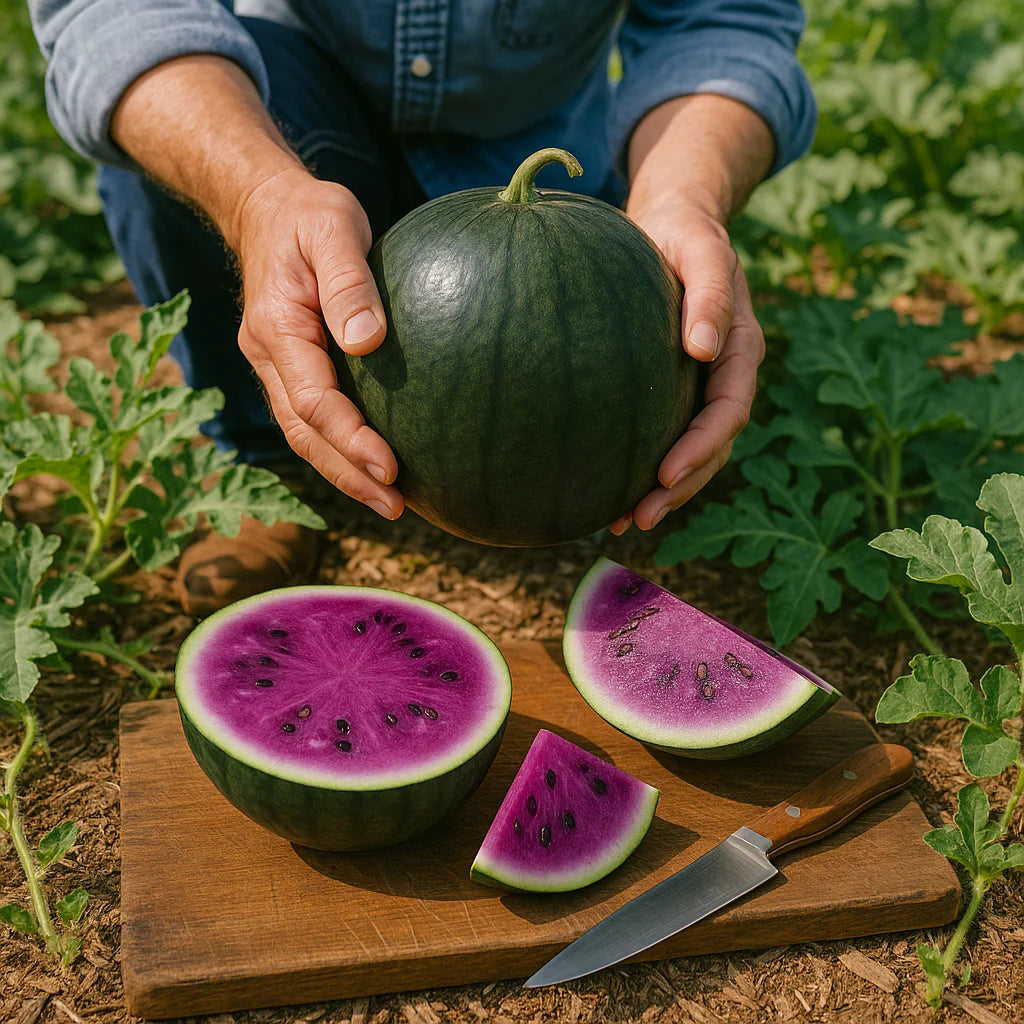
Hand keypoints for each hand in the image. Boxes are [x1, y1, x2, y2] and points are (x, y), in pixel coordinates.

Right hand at [234, 168, 403, 520]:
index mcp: (276, 328)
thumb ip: (349, 282)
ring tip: (391, 502)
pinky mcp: (292, 367)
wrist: (267, 207)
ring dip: (344, 472)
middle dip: (348, 476)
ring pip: (305, 434)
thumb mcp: (334, 226)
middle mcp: (268, 355)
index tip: (390, 468)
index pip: (313, 400)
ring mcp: (276, 365)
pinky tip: (376, 465)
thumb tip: (367, 341)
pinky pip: (312, 418)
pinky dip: (340, 448)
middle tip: (396, 507)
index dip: (350, 440)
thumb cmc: (309, 214)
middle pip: (305, 433)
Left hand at [610, 200, 764, 532]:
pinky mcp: (674, 390)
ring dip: (663, 492)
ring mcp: (700, 386)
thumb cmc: (682, 233)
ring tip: (623, 522)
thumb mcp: (698, 249)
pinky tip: (609, 495)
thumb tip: (706, 348)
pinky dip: (643, 468)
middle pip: (712, 446)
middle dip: (680, 487)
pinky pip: (665, 436)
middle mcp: (724, 375)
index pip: (728, 409)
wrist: (672, 226)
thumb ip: (709, 294)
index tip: (665, 474)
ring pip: (692, 452)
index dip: (701, 447)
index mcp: (739, 347)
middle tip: (638, 518)